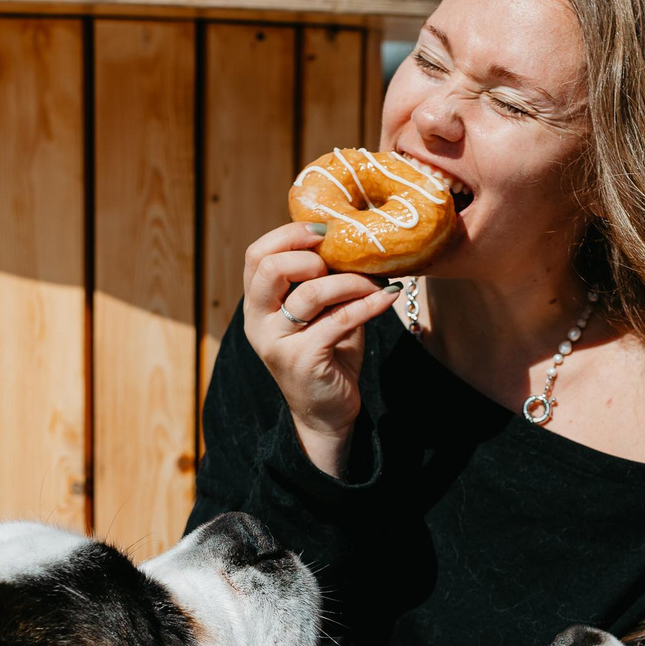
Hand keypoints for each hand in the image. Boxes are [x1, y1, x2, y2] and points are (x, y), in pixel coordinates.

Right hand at [243, 222, 400, 477]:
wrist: (327, 413)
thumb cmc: (327, 356)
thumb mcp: (321, 313)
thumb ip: (325, 281)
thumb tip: (352, 240)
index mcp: (257, 306)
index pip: (256, 256)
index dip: (288, 235)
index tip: (324, 232)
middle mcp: (258, 323)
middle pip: (269, 267)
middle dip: (310, 255)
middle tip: (341, 260)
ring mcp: (277, 343)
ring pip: (309, 293)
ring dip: (349, 281)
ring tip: (375, 281)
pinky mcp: (303, 360)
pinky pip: (339, 320)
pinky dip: (368, 304)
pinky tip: (388, 297)